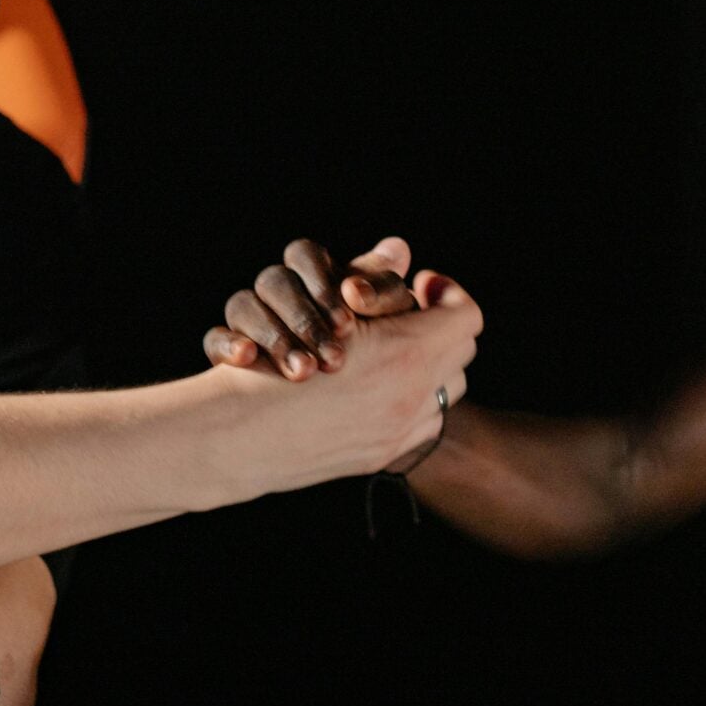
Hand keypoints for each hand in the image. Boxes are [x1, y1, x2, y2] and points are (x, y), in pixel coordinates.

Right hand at [203, 236, 419, 379]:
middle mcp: (277, 288)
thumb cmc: (371, 348)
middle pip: (274, 281)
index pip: (304, 255)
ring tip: (304, 373)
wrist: (344, 403)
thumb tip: (396, 249)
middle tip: (334, 361)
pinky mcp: (229, 348)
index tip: (348, 323)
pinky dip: (229, 345)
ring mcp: (249, 316)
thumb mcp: (385, 320)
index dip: (322, 284)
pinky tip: (248, 359)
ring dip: (275, 337)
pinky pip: (214, 338)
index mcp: (312, 271)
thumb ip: (383, 287)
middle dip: (305, 321)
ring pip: (243, 306)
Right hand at [211, 270, 482, 492]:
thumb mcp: (322, 305)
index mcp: (407, 353)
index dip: (446, 292)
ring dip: (430, 366)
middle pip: (463, 350)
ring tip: (397, 354)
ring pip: (451, 388)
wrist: (240, 434)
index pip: (465, 314)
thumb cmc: (273, 358)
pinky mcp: (383, 456)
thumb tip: (400, 249)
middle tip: (409, 316)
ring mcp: (400, 432)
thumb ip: (372, 281)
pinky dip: (412, 401)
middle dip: (439, 326)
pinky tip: (379, 387)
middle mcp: (412, 397)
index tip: (422, 284)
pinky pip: (426, 422)